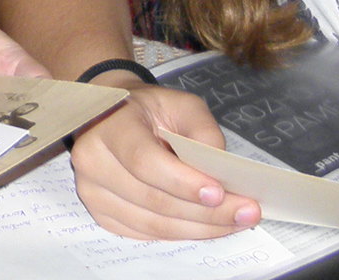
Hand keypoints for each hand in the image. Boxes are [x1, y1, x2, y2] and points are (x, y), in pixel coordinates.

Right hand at [69, 84, 261, 240]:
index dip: (182, 182)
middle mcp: (92, 160)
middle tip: (246, 212)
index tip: (219, 193)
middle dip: (205, 213)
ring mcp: (92, 191)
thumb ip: (204, 132)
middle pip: (153, 200)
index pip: (144, 161)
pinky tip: (206, 225)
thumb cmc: (150, 109)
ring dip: (199, 228)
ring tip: (235, 221)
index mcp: (109, 124)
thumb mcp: (183, 104)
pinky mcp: (100, 214)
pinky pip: (147, 233)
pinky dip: (181, 232)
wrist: (113, 114)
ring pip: (153, 224)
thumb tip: (220, 175)